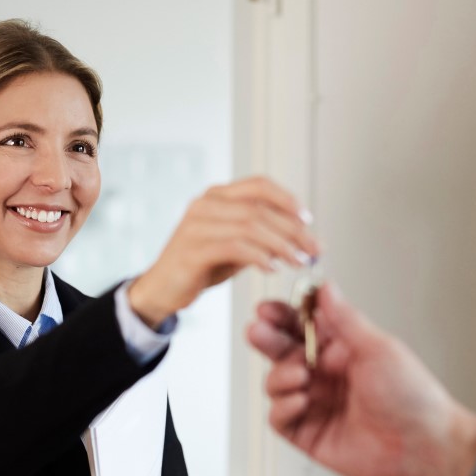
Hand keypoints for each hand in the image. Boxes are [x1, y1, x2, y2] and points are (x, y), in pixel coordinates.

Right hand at [128, 176, 317, 326]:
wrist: (161, 289)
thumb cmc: (199, 266)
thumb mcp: (234, 246)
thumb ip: (260, 237)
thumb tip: (301, 237)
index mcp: (216, 197)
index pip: (258, 185)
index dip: (287, 199)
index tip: (308, 220)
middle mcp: (205, 204)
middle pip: (259, 208)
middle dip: (293, 229)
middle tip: (313, 248)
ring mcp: (196, 226)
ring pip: (250, 226)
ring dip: (281, 245)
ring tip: (298, 261)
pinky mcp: (192, 250)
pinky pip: (234, 247)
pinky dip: (259, 257)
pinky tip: (272, 269)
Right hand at [246, 283, 475, 475]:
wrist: (425, 446)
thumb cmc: (412, 396)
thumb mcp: (377, 347)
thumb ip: (344, 319)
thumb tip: (325, 287)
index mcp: (339, 350)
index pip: (299, 326)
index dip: (280, 316)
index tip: (266, 309)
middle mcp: (323, 375)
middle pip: (279, 351)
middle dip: (265, 339)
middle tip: (257, 331)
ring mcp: (314, 404)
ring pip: (274, 383)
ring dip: (280, 376)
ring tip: (301, 377)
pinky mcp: (308, 434)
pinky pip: (278, 418)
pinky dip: (283, 408)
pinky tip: (301, 402)